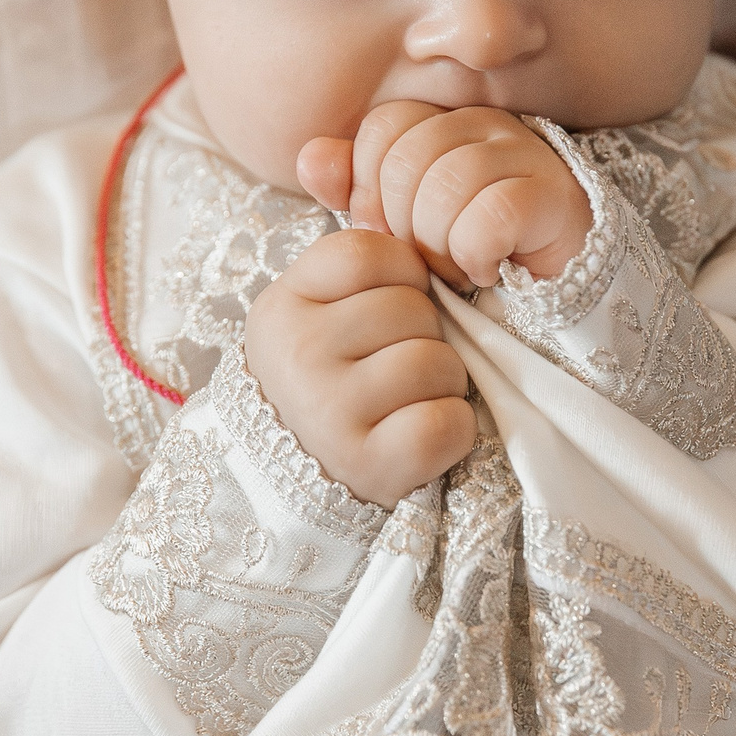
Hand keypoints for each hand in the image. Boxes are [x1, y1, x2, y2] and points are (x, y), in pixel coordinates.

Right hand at [244, 227, 474, 505]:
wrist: (292, 482)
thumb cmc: (321, 386)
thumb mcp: (313, 319)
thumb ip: (361, 280)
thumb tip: (436, 254)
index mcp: (282, 308)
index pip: (367, 253)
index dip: (402, 273)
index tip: (392, 303)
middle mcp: (298, 355)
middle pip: (411, 306)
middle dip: (426, 332)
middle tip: (400, 364)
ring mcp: (329, 411)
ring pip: (436, 361)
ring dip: (444, 382)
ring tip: (411, 400)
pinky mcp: (368, 464)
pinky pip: (447, 422)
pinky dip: (453, 428)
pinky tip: (421, 432)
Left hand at [298, 101, 591, 291]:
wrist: (543, 302)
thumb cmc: (464, 257)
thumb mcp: (398, 226)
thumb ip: (354, 190)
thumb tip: (310, 160)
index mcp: (445, 121)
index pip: (383, 127)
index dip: (373, 187)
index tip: (393, 231)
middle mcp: (487, 123)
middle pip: (408, 156)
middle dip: (405, 223)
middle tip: (429, 256)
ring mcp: (526, 153)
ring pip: (445, 186)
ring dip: (441, 245)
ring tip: (458, 266)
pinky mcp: (554, 195)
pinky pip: (488, 220)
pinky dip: (476, 256)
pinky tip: (488, 269)